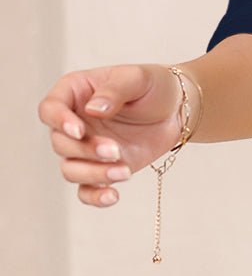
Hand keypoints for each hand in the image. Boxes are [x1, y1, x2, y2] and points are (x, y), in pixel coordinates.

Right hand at [38, 63, 190, 208]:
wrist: (178, 111)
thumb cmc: (154, 86)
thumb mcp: (138, 78)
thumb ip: (114, 90)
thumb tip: (93, 109)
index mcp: (75, 93)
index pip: (50, 109)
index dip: (59, 121)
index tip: (79, 131)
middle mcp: (75, 122)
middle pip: (60, 143)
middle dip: (86, 150)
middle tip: (115, 151)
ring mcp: (86, 148)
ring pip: (70, 170)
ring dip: (93, 174)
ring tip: (124, 171)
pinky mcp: (101, 168)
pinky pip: (86, 190)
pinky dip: (95, 197)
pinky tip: (113, 196)